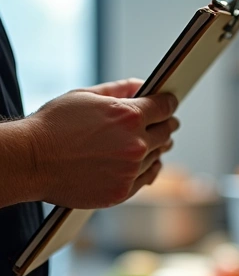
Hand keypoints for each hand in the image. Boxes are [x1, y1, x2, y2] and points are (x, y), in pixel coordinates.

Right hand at [22, 82, 179, 207]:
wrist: (31, 162)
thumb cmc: (52, 127)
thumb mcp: (83, 97)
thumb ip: (118, 90)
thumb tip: (141, 85)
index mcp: (129, 116)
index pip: (165, 107)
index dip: (168, 103)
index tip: (169, 103)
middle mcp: (136, 143)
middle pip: (167, 132)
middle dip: (165, 124)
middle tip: (163, 122)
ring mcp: (132, 169)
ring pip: (159, 156)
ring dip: (155, 147)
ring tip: (145, 142)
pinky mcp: (124, 190)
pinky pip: (148, 177)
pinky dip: (147, 168)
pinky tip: (140, 162)